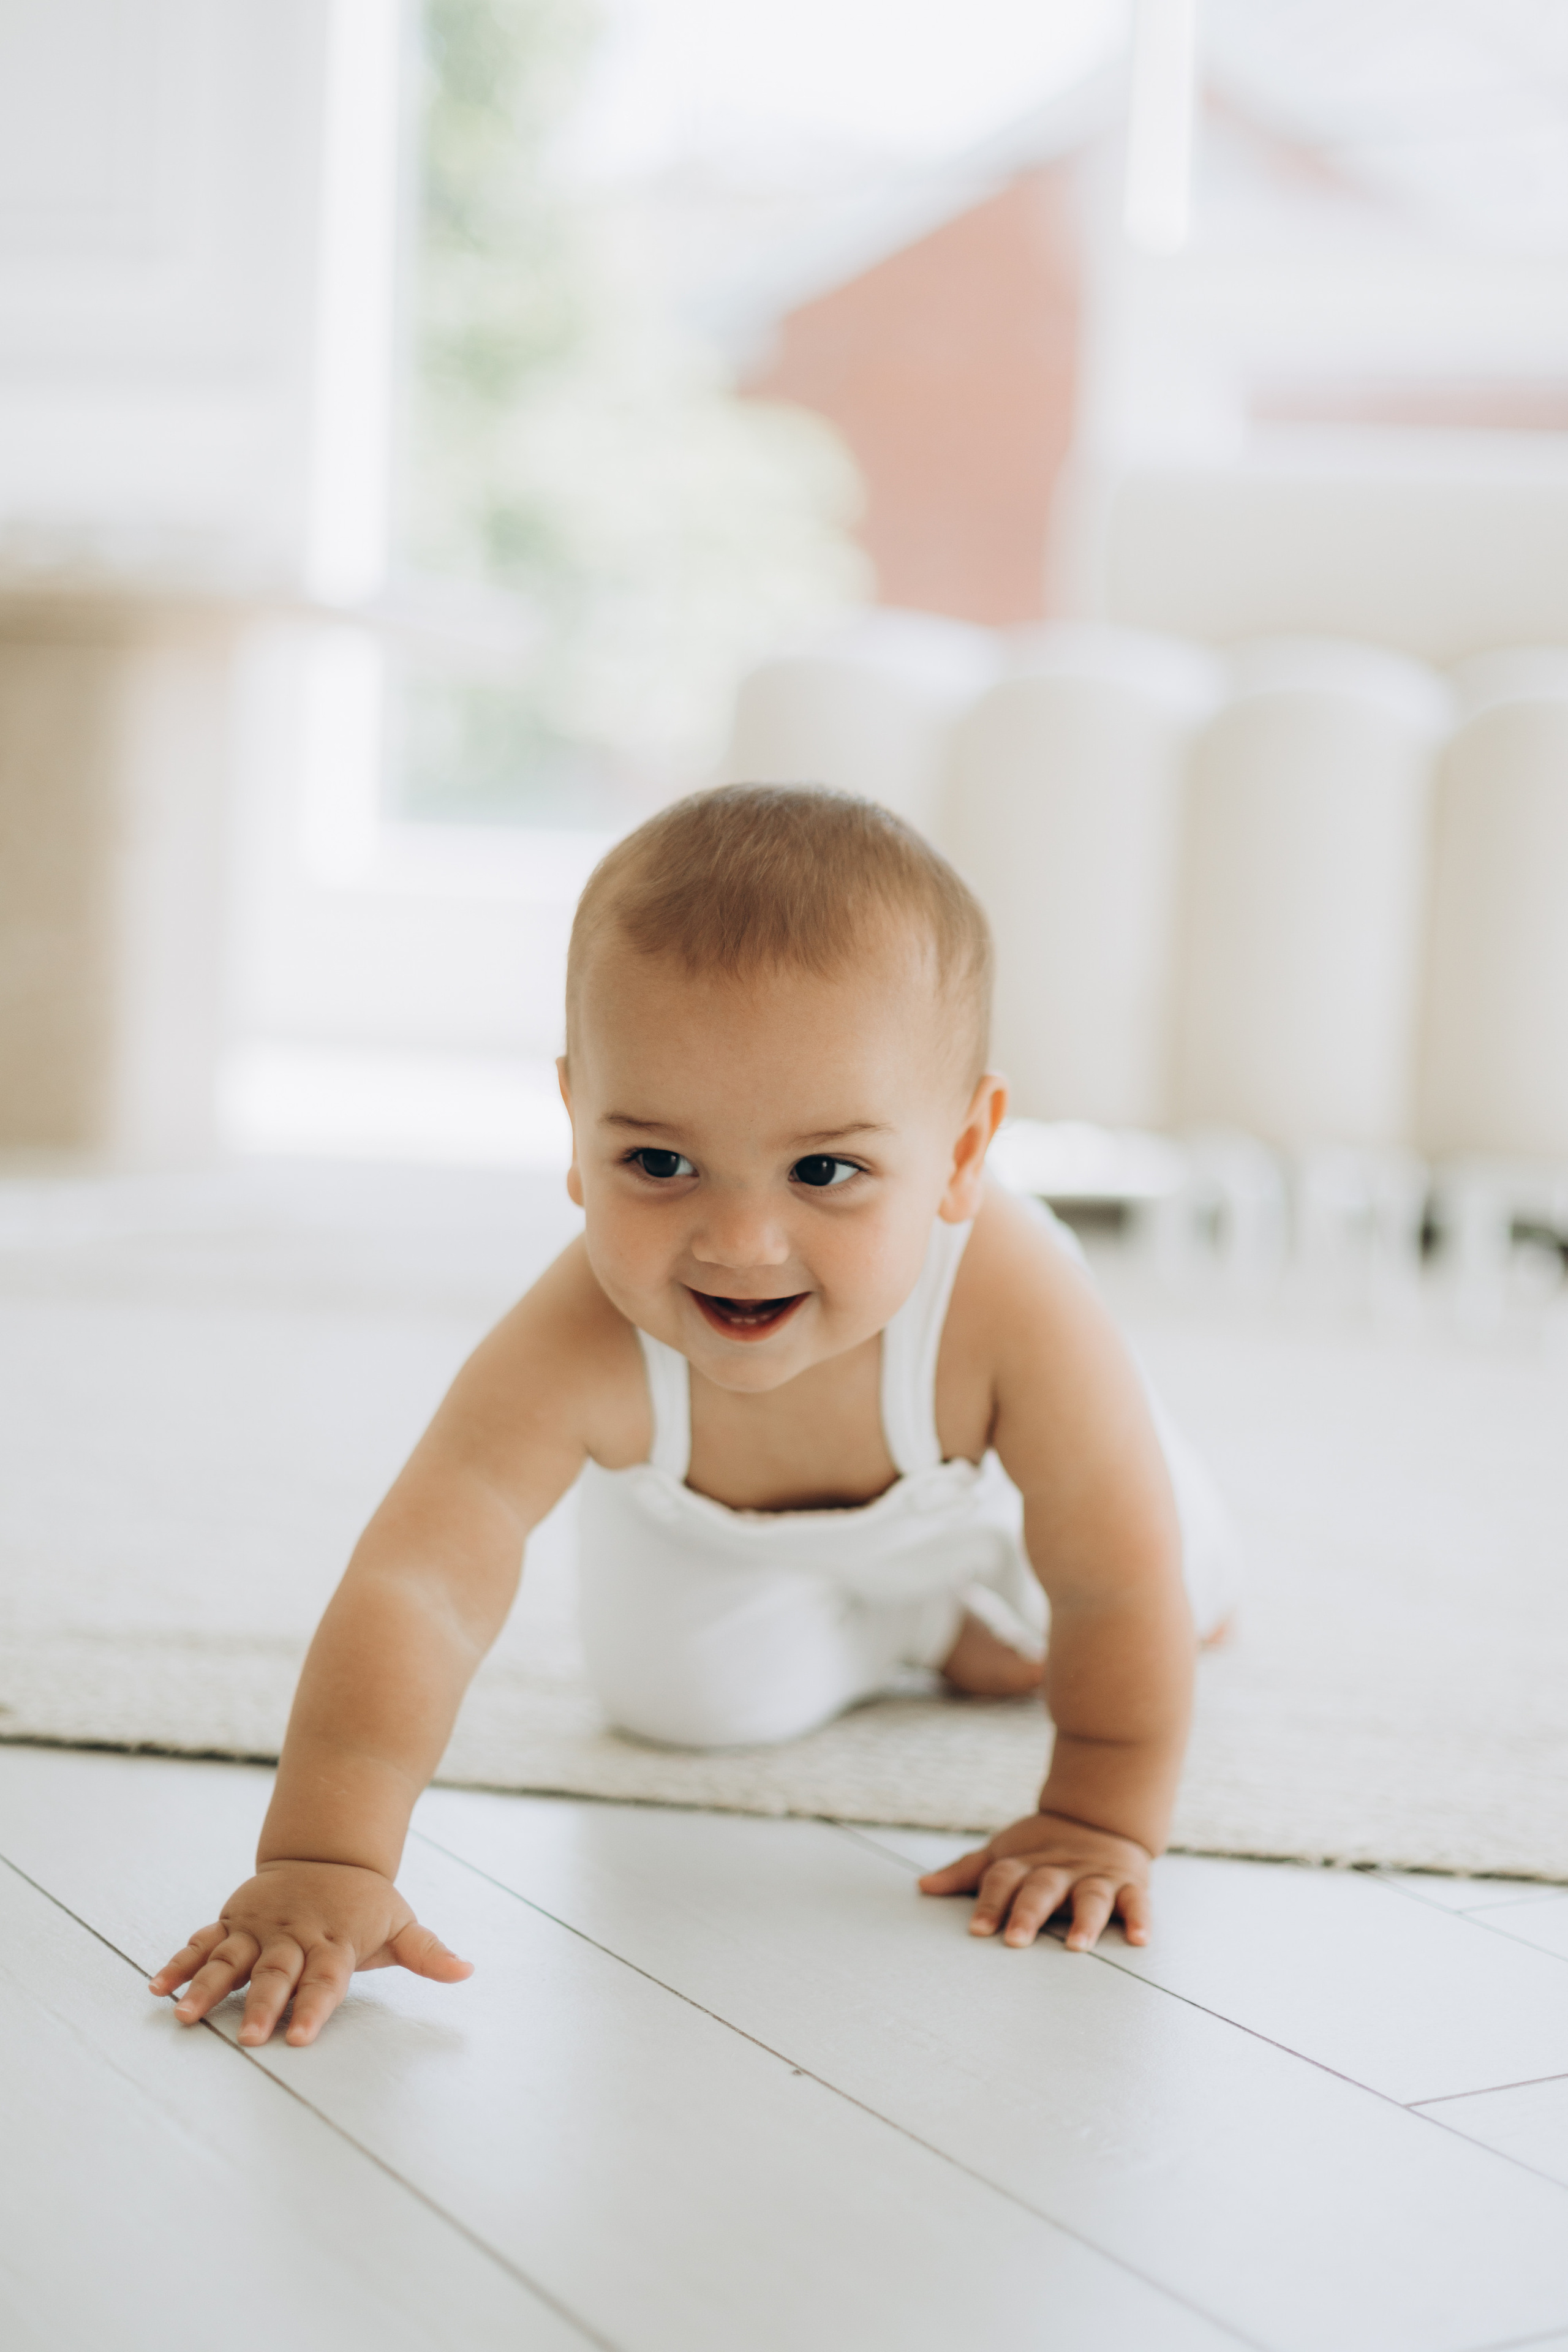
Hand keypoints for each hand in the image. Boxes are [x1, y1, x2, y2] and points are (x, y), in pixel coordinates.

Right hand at [149, 1858, 473, 2046]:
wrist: (326, 1850)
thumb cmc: (366, 1902)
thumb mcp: (400, 1923)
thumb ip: (428, 1952)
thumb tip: (468, 1971)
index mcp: (332, 1942)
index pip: (325, 1981)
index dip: (313, 2008)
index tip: (299, 2038)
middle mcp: (292, 1935)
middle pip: (276, 1975)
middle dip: (262, 2008)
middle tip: (248, 2041)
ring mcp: (259, 1927)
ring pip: (230, 1959)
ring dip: (206, 1987)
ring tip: (182, 2015)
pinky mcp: (233, 1921)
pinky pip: (203, 1942)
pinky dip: (180, 1962)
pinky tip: (157, 1987)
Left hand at [918, 1810, 1151, 1950]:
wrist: (1099, 1817)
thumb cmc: (1041, 1850)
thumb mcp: (1004, 1854)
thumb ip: (967, 1873)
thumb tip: (923, 1887)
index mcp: (1026, 1863)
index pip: (1003, 1878)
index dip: (989, 1902)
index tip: (978, 1930)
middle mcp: (1059, 1869)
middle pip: (1041, 1888)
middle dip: (1028, 1913)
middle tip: (1015, 1940)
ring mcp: (1095, 1876)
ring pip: (1090, 1896)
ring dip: (1084, 1920)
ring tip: (1077, 1945)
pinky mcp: (1129, 1884)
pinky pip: (1136, 1901)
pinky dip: (1140, 1918)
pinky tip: (1140, 1938)